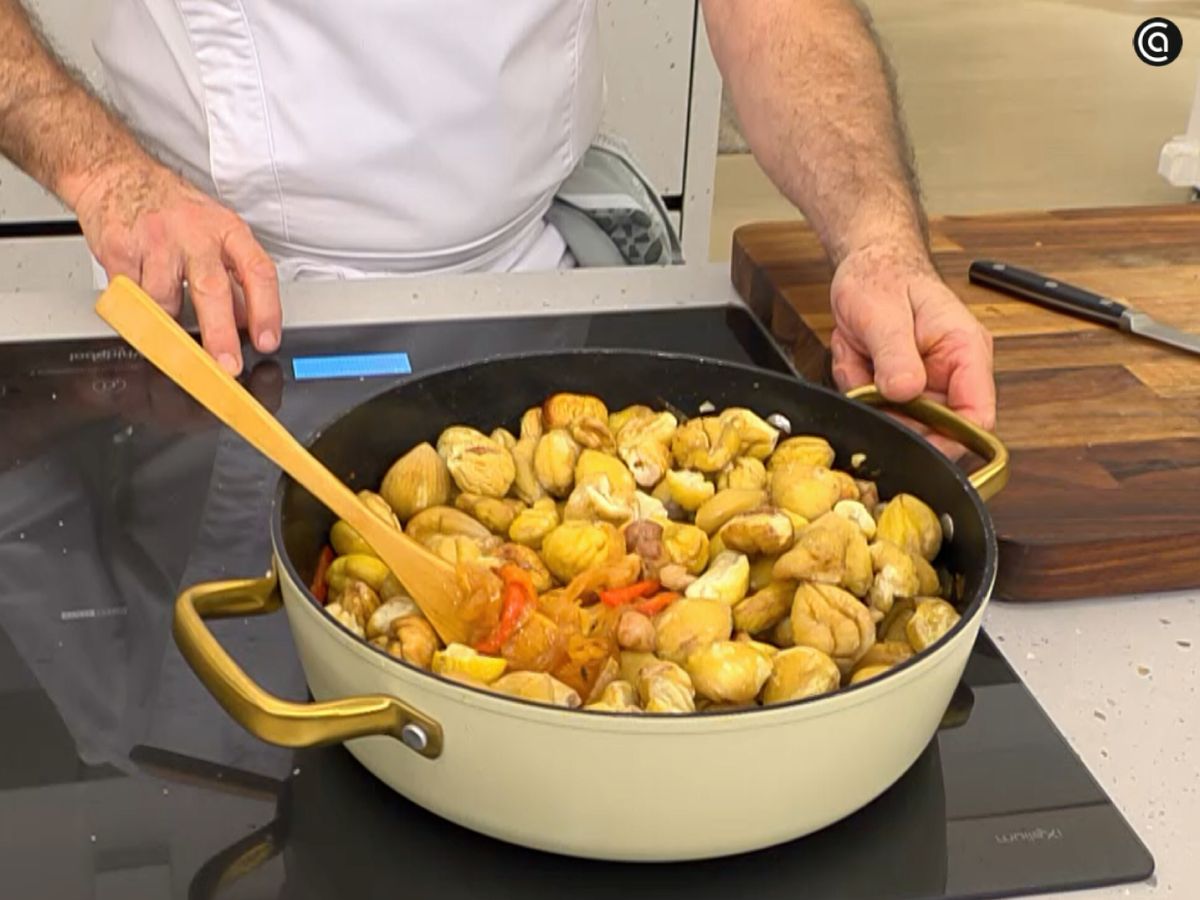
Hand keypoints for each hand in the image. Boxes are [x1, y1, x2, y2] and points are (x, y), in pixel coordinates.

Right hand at [69, 154, 280, 375]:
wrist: (115, 174)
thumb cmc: (172, 207)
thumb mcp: (216, 231)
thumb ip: (234, 276)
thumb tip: (248, 322)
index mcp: (227, 229)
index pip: (257, 271)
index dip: (266, 310)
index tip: (267, 341)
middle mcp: (194, 233)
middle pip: (211, 290)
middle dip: (220, 335)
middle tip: (225, 365)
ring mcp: (155, 240)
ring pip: (164, 300)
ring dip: (167, 318)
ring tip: (166, 305)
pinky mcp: (120, 248)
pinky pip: (131, 296)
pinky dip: (136, 304)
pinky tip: (139, 286)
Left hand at [828, 240, 995, 456]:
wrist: (866, 262)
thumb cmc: (883, 275)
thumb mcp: (884, 313)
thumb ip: (895, 355)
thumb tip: (905, 392)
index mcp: (965, 350)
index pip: (977, 417)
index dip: (948, 442)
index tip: (911, 443)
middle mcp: (952, 371)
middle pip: (930, 427)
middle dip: (889, 409)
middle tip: (866, 373)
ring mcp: (925, 380)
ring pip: (896, 418)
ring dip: (867, 392)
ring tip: (860, 352)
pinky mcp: (900, 384)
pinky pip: (876, 406)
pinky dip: (857, 385)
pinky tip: (856, 355)